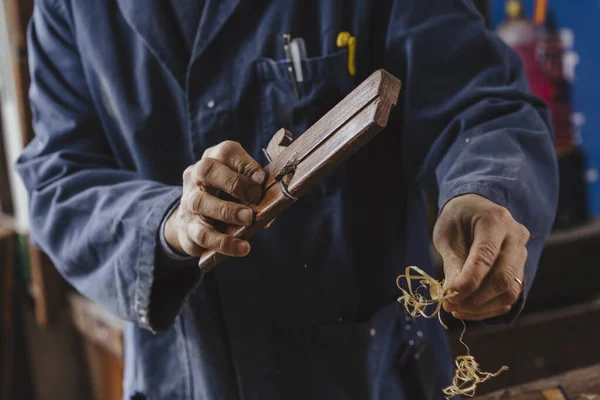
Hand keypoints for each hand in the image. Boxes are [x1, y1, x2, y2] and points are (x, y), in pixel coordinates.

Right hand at [165, 141, 266, 257]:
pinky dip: (225, 242)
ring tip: (249, 219)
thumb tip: (277, 199)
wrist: (195, 223)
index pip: (225, 151)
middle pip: (207, 169)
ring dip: (228, 211)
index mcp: (213, 160)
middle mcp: (196, 177)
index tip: (262, 179)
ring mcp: (189, 202)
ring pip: (200, 201)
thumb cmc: (226, 198)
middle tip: (255, 197)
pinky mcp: (188, 228)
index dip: (245, 163)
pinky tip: (243, 247)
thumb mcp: (240, 187)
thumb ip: (256, 189)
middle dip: (234, 182)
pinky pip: (204, 235)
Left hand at [433, 194, 529, 320]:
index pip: (485, 257)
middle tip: (450, 306)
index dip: (468, 282)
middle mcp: (516, 237)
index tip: (449, 297)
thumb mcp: (447, 235)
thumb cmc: (458, 219)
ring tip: (457, 309)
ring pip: (510, 291)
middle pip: (503, 278)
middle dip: (475, 299)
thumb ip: (453, 263)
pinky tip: (469, 308)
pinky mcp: (521, 269)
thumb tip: (453, 295)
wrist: (475, 208)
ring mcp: (522, 253)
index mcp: (495, 221)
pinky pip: (510, 295)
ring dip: (482, 307)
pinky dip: (489, 307)